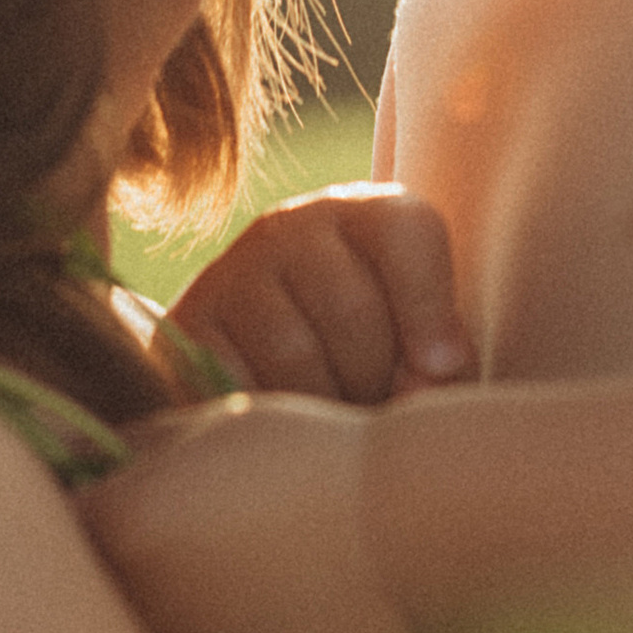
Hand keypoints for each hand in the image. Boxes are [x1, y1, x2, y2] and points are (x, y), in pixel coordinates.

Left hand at [77, 395, 421, 632]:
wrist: (417, 521)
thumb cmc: (316, 460)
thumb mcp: (218, 428)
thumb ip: (140, 451)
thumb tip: (93, 467)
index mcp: (118, 527)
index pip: (57, 547)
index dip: (91, 544)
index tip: (125, 539)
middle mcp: (137, 606)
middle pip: (96, 624)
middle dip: (125, 606)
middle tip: (180, 582)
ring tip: (232, 614)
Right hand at [171, 185, 473, 402]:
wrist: (262, 374)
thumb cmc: (368, 358)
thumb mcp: (417, 344)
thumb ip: (442, 359)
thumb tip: (427, 380)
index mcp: (362, 215)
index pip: (404, 231)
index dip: (430, 306)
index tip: (443, 366)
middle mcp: (290, 228)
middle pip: (353, 308)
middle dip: (376, 375)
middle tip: (373, 397)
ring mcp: (231, 273)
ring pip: (295, 354)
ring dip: (325, 402)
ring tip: (331, 406)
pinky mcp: (189, 329)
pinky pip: (241, 384)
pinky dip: (275, 416)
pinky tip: (286, 413)